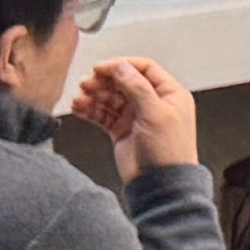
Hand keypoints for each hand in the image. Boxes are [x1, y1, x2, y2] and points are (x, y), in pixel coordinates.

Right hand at [71, 52, 198, 170]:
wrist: (160, 184)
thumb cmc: (169, 152)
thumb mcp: (156, 113)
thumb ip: (137, 87)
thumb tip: (122, 67)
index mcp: (170, 94)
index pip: (144, 68)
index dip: (121, 66)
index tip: (101, 68)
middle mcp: (154, 103)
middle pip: (124, 81)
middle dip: (104, 81)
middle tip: (87, 84)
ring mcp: (137, 117)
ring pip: (111, 97)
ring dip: (94, 95)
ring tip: (80, 98)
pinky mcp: (122, 130)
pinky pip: (103, 114)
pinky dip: (91, 110)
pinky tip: (80, 108)